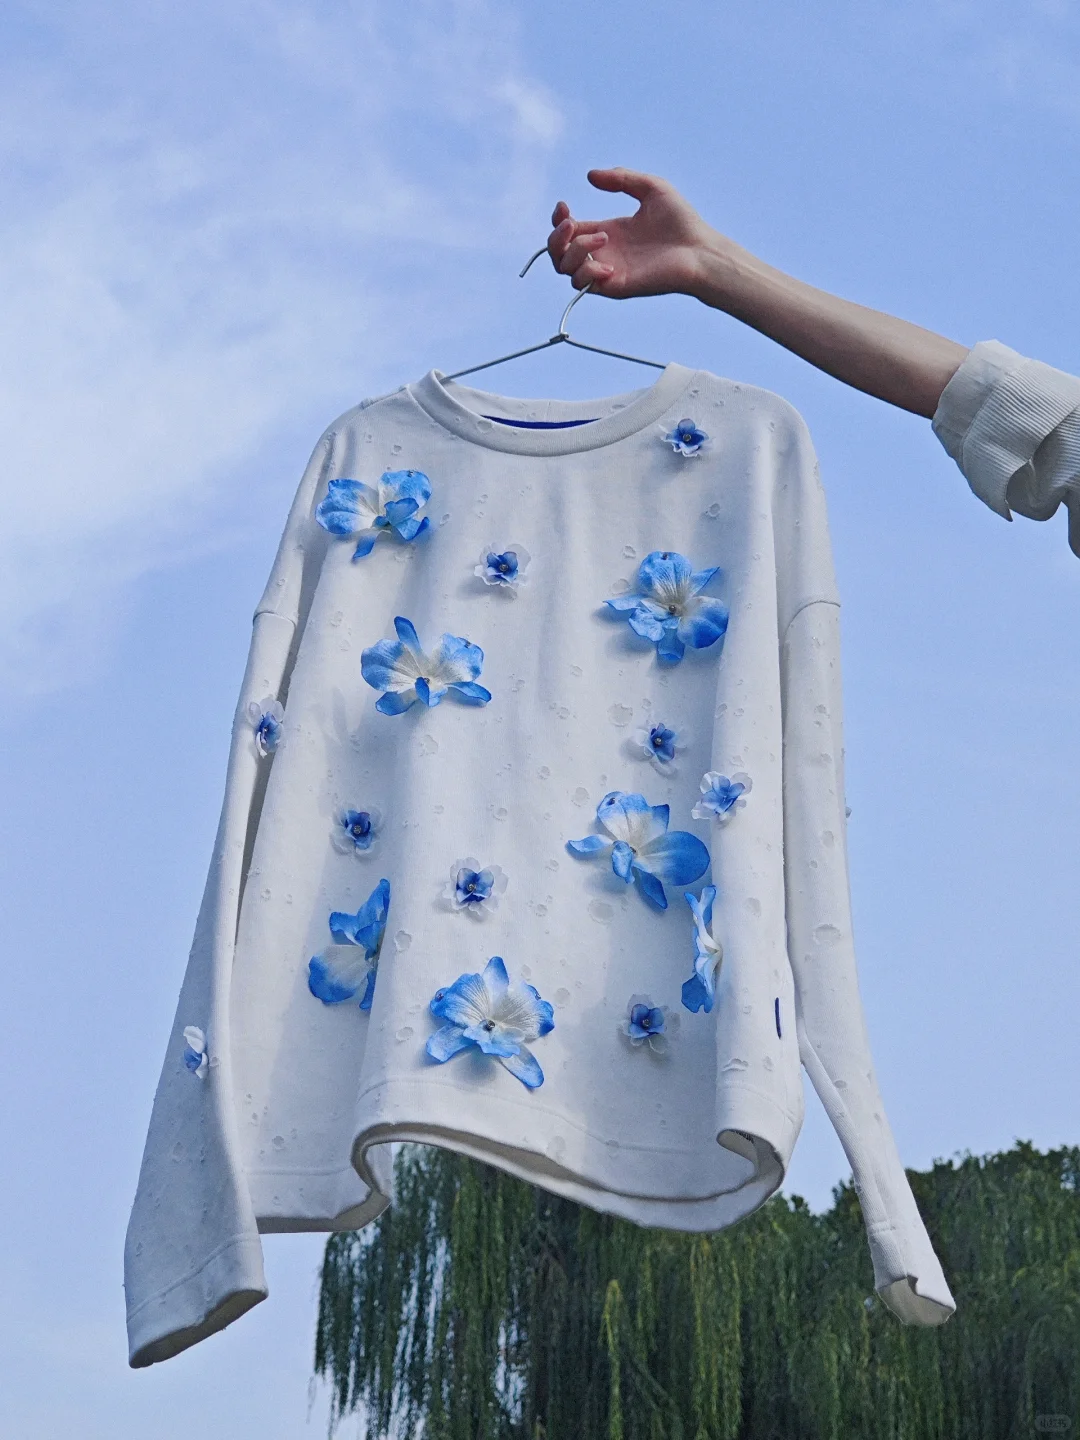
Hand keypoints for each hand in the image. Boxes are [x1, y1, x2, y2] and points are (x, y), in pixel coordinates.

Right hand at [546, 168, 715, 298]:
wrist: (700, 250)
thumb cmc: (681, 221)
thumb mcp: (650, 187)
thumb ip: (621, 179)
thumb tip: (590, 176)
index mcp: (608, 231)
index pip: (569, 232)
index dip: (559, 220)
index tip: (565, 205)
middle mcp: (604, 253)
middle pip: (558, 254)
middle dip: (556, 237)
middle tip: (572, 223)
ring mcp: (607, 271)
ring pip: (566, 270)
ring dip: (574, 251)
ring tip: (603, 238)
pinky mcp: (615, 286)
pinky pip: (583, 285)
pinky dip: (588, 272)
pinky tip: (609, 263)